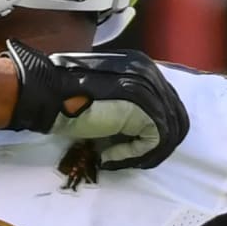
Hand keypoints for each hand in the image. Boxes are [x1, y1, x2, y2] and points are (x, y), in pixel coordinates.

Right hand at [4, 39, 189, 169]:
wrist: (49, 94)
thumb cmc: (65, 94)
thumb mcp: (103, 93)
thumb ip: (126, 102)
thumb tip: (138, 127)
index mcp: (142, 66)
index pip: (168, 102)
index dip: (156, 129)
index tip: (131, 146)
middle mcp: (151, 74)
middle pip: (177, 117)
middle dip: (157, 145)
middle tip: (132, 159)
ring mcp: (150, 90)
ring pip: (170, 132)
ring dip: (143, 152)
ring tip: (117, 158)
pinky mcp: (144, 110)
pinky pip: (154, 141)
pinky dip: (133, 154)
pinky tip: (109, 156)